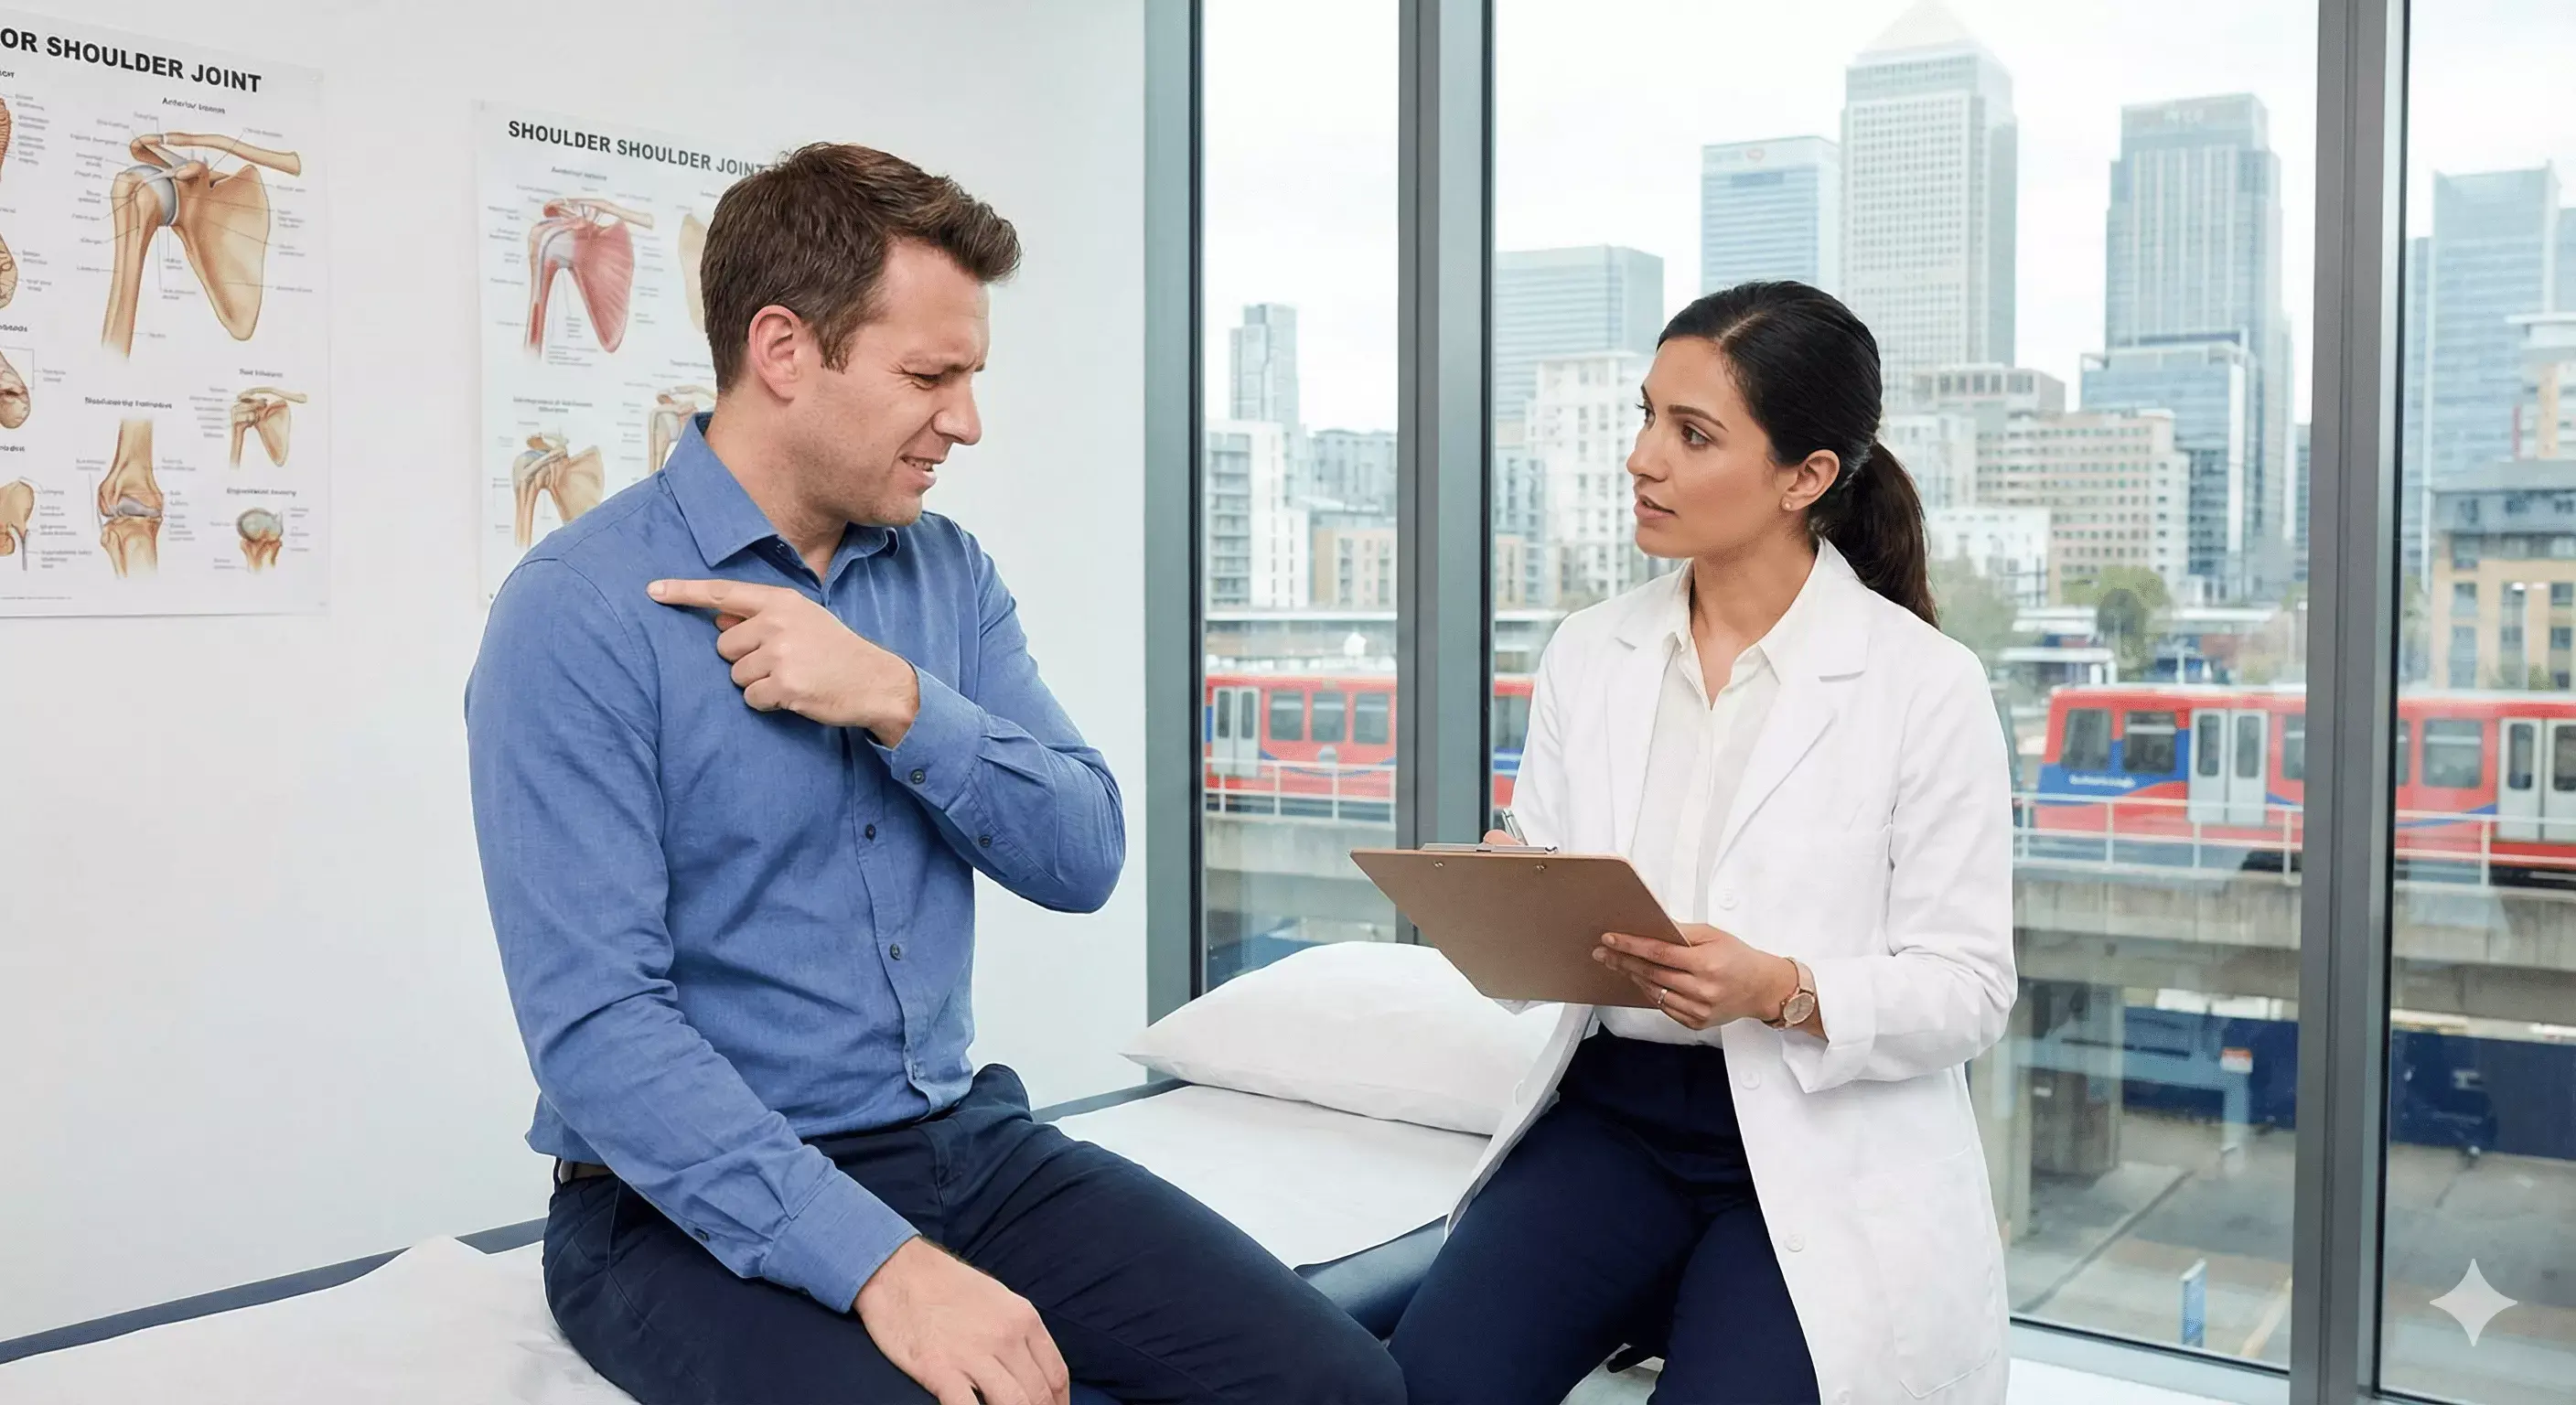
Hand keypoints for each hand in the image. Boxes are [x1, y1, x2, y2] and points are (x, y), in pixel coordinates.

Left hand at [648, 579, 920, 743]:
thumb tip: (718, 617)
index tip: (652, 591)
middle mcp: (777, 622)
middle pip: (724, 645)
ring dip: (757, 683)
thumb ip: (760, 617)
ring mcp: (781, 653)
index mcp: (780, 601)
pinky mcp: (784, 684)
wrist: (874, 680)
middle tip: (782, 662)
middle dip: (744, 659)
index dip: (684, 592)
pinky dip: (767, 702)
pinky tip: (794, 695)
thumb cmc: (835, 651)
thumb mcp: (802, 621)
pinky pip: (751, 698)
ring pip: (736, 675)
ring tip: (792, 678)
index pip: (721, 593)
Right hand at [853, 1238, 1069, 1404]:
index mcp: (1024, 1319)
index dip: (1060, 1404)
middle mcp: (1006, 1338)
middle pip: (1039, 1395)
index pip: (1056, 1375)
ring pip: (1014, 1404)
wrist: (899, 1270)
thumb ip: (1019, 1332)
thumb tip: (1034, 1368)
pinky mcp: (940, 1370)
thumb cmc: (947, 1284)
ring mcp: (974, 1355)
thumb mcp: (998, 1298)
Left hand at [1593, 924, 1799, 1031]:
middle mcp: (1701, 990)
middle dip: (1623, 961)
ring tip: (1618, 964)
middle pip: (1651, 974)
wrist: (1763, 988)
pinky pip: (1665, 1007)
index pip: (1658, 953)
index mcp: (1705, 964)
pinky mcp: (1697, 1023)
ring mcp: (1698, 1010)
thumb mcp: (1714, 935)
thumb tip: (1651, 927)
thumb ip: (1682, 933)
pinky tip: (1641, 981)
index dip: (1631, 945)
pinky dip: (1651, 993)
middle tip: (1603, 953)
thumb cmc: (1739, 958)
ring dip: (1634, 977)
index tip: (1611, 939)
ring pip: (1655, 992)